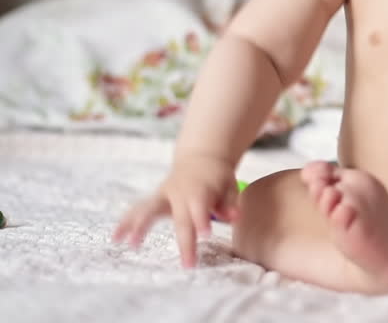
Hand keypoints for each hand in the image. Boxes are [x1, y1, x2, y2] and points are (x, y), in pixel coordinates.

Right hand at [112, 152, 241, 267]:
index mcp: (199, 190)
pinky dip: (126, 222)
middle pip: (180, 219)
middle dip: (184, 241)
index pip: (200, 206)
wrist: (201, 159)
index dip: (202, 220)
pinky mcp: (155, 200)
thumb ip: (230, 202)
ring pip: (150, 210)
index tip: (205, 235)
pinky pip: (138, 210)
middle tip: (188, 263)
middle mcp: (179, 192)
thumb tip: (236, 218)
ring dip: (140, 226)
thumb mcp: (229, 185)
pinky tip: (115, 237)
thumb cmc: (217, 178)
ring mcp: (164, 195)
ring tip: (131, 244)